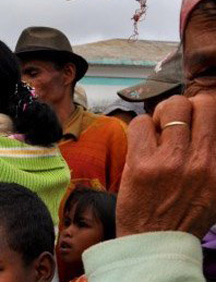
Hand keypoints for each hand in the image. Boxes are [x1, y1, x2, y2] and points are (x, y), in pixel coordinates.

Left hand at [117, 94, 215, 238]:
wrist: (155, 243)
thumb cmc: (183, 216)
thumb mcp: (214, 190)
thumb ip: (211, 157)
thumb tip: (206, 128)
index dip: (202, 110)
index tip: (193, 118)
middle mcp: (201, 162)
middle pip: (199, 105)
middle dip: (184, 107)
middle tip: (172, 122)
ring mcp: (171, 161)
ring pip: (170, 108)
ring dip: (160, 115)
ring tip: (156, 132)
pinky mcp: (142, 164)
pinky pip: (140, 124)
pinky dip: (140, 128)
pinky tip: (141, 144)